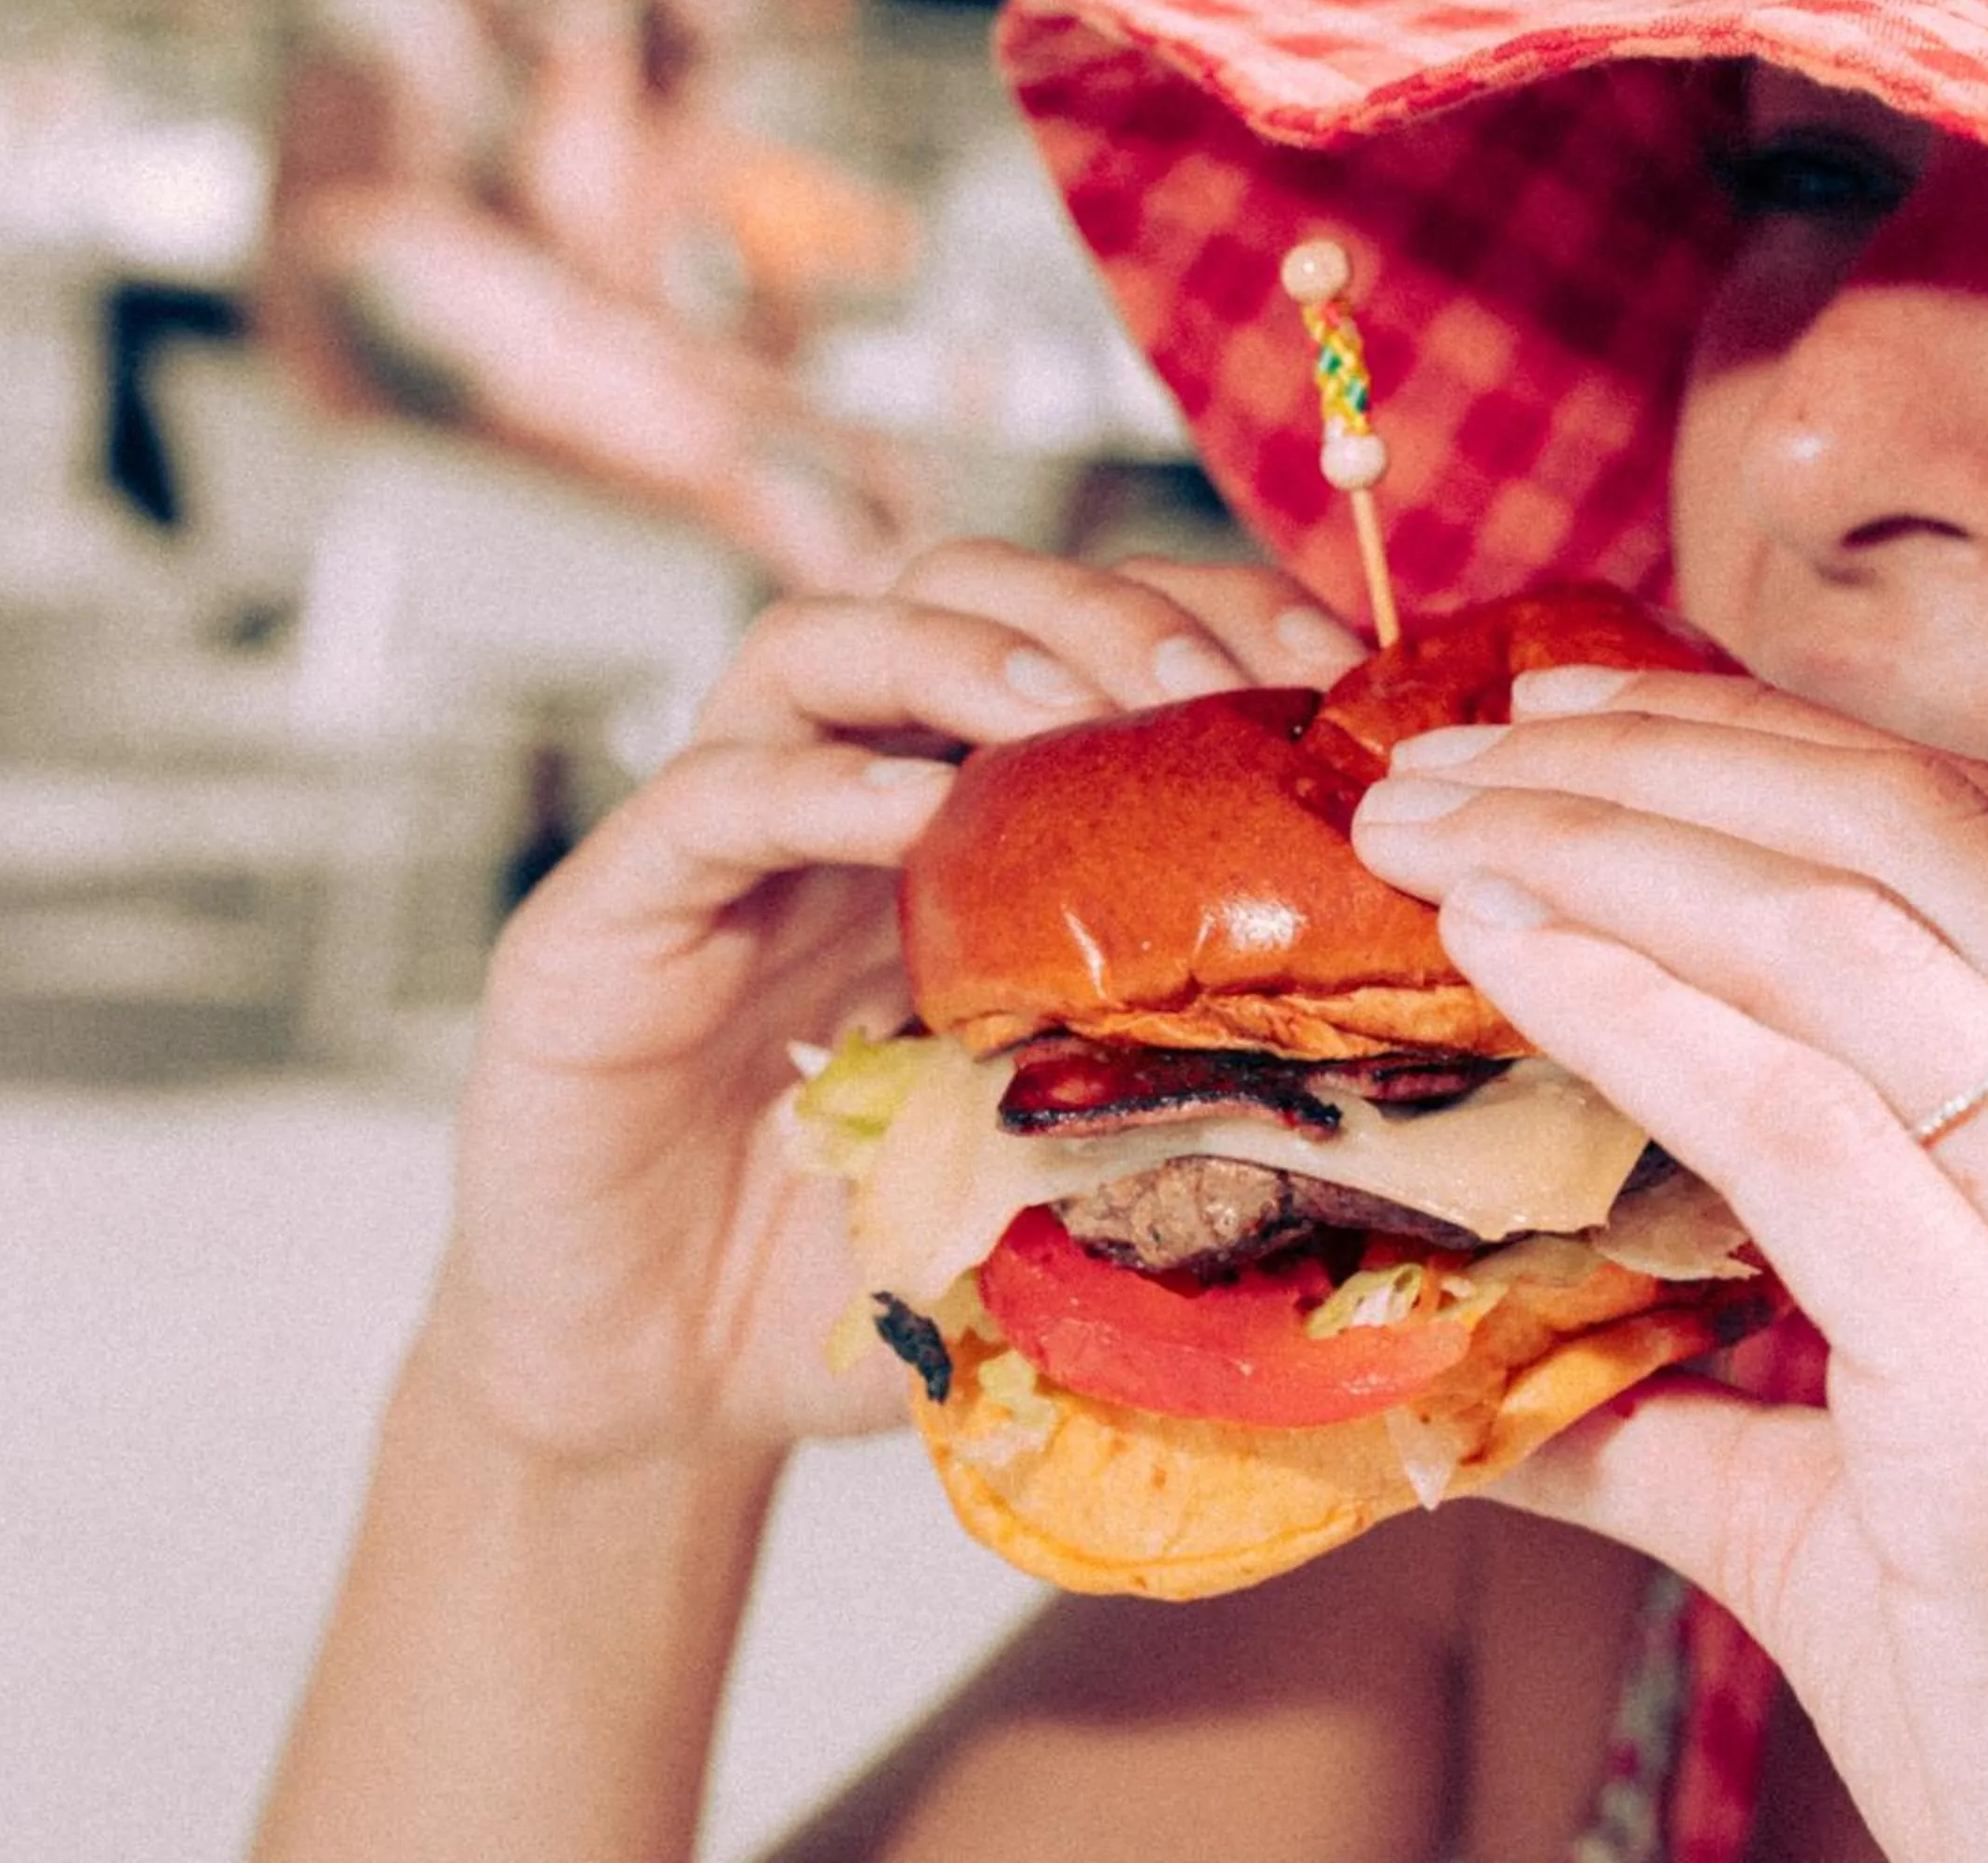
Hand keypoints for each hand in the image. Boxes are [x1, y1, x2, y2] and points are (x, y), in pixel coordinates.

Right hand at [433, 542, 1369, 1465]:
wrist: (648, 1395)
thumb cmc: (858, 1270)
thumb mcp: (1055, 1171)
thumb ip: (1170, 1095)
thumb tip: (1389, 1077)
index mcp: (958, 833)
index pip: (1082, 643)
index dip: (1210, 622)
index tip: (1335, 679)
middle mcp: (837, 802)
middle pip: (959, 593)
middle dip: (1100, 613)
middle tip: (1207, 688)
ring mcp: (713, 850)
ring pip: (820, 646)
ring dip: (963, 654)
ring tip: (1071, 714)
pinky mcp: (598, 924)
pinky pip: (708, 802)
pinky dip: (816, 788)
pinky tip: (915, 814)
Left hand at [1347, 665, 1987, 1860]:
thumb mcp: (1917, 1502)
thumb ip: (1707, 1413)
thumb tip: (1488, 1381)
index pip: (1979, 844)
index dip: (1756, 748)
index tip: (1568, 724)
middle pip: (1909, 835)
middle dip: (1649, 762)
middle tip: (1444, 750)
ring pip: (1844, 935)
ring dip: (1598, 851)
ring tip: (1422, 826)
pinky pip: (1803, 1123)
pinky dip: (1629, 1004)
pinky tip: (1501, 949)